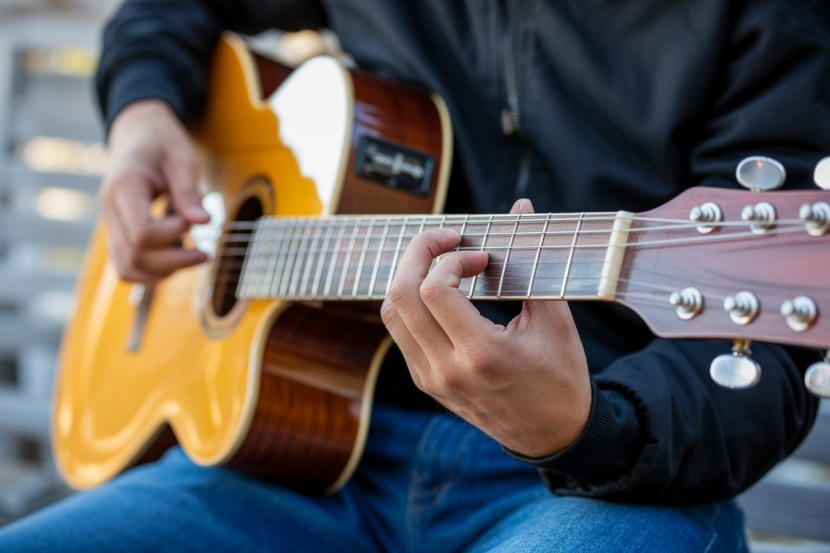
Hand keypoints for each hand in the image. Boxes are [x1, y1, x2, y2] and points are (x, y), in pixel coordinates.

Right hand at [99, 100, 209, 282]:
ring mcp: (110, 223)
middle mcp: (110, 209)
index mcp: (124, 187)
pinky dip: (151, 272)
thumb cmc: (162, 142)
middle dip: (174, 261)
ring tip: (191, 257)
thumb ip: (189, 192)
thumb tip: (204, 221)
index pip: (142, 232)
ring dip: (163, 272)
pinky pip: (126, 265)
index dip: (172, 234)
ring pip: (127, 267)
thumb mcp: (182, 159)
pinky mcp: (117, 232)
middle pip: (135, 256)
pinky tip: (176, 260)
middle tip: (204, 253)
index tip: (193, 221)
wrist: (138, 133)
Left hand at [381, 199, 591, 457]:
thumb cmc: (561, 378)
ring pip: (391, 313)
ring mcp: (430, 379)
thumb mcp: (555, 321)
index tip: (480, 255)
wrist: (552, 436)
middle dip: (418, 253)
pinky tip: (441, 290)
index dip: (451, 258)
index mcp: (480, 355)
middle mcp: (446, 370)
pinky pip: (401, 332)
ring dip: (410, 276)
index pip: (434, 289)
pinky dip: (412, 302)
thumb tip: (522, 206)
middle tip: (446, 238)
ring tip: (442, 262)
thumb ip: (534, 260)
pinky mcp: (426, 382)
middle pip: (399, 296)